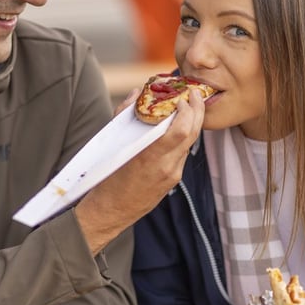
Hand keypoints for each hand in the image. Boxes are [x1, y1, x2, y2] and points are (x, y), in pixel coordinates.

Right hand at [75, 89, 205, 253]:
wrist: (110, 212)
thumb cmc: (106, 177)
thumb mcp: (112, 143)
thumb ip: (124, 114)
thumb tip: (137, 92)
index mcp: (149, 156)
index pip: (181, 130)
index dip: (187, 110)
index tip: (182, 95)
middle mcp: (166, 166)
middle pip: (192, 134)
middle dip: (198, 110)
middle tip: (195, 94)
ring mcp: (172, 174)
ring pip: (190, 143)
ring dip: (193, 122)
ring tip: (189, 106)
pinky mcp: (174, 180)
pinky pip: (183, 153)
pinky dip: (184, 136)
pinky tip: (179, 126)